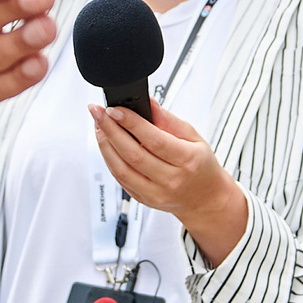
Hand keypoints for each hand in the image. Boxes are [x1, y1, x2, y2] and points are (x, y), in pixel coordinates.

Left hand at [89, 101, 248, 265]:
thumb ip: (168, 120)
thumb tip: (147, 103)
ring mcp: (156, 193)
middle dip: (111, 130)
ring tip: (99, 126)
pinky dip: (110, 160)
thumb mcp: (193, 137)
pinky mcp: (144, 200)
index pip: (154, 140)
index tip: (114, 109)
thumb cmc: (200, 164)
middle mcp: (171, 180)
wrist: (204, 198)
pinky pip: (120, 179)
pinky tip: (107, 144)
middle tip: (98, 112)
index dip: (131, 123)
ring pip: (121, 170)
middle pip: (133, 154)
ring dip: (105, 145)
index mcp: (188, 160)